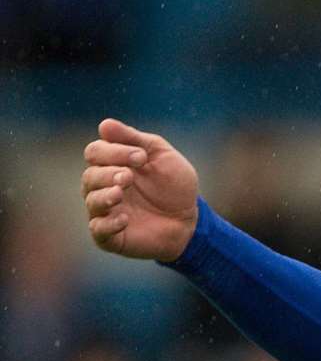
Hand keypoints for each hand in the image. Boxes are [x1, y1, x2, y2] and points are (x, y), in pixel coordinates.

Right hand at [82, 118, 199, 261]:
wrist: (190, 219)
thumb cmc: (175, 185)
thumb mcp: (161, 155)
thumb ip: (134, 139)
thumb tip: (104, 124)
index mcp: (112, 165)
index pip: (95, 152)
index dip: (113, 151)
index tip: (141, 158)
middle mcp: (102, 187)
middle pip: (90, 175)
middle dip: (108, 173)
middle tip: (128, 176)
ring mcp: (105, 212)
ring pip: (91, 200)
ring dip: (105, 195)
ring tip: (120, 193)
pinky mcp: (110, 236)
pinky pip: (99, 229)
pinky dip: (108, 223)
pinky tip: (124, 219)